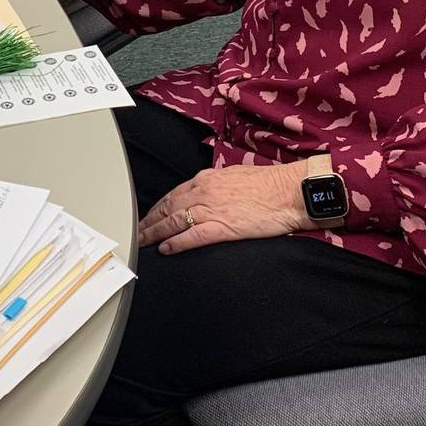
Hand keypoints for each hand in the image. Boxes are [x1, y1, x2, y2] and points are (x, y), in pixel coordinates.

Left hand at [137, 159, 311, 254]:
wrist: (289, 191)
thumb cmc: (269, 184)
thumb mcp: (235, 176)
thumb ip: (217, 184)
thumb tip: (207, 190)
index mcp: (207, 179)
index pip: (173, 194)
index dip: (158, 207)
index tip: (148, 216)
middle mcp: (204, 192)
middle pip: (167, 207)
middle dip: (149, 221)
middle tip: (136, 232)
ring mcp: (211, 209)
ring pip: (173, 222)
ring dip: (154, 233)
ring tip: (142, 242)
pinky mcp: (222, 227)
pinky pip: (191, 236)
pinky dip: (175, 243)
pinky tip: (165, 249)